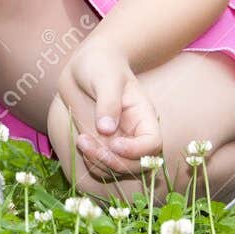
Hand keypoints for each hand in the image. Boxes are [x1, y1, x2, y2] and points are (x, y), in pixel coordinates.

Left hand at [58, 37, 162, 182]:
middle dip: (115, 162)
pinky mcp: (102, 145)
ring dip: (99, 163)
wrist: (84, 65)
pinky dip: (91, 162)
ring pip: (118, 169)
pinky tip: (81, 143)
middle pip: (138, 164)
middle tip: (90, 146)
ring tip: (82, 141)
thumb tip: (107, 129)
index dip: (137, 151)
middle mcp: (135, 133)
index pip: (153, 144)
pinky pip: (102, 166)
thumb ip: (108, 101)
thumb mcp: (105, 77)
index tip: (114, 144)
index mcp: (144, 116)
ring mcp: (118, 141)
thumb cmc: (101, 64)